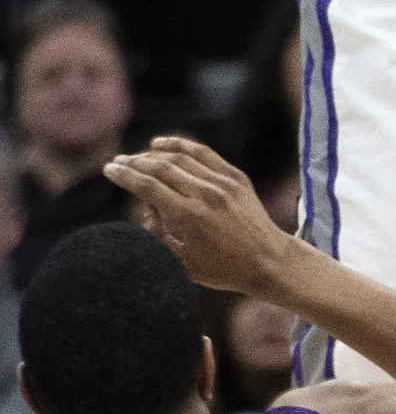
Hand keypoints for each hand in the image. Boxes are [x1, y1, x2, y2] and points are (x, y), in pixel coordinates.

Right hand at [107, 137, 297, 299]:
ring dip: (154, 154)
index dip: (124, 176)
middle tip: (118, 162)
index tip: (109, 170)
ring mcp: (223, 183)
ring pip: (181, 157)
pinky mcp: (236, 178)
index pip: (147, 186)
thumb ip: (157, 234)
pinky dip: (181, 145)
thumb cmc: (223, 268)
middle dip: (134, 163)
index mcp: (188, 216)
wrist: (269, 262)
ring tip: (137, 156)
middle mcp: (205, 194)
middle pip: (160, 168)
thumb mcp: (181, 261)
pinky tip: (162, 144)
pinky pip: (204, 154)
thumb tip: (145, 207)